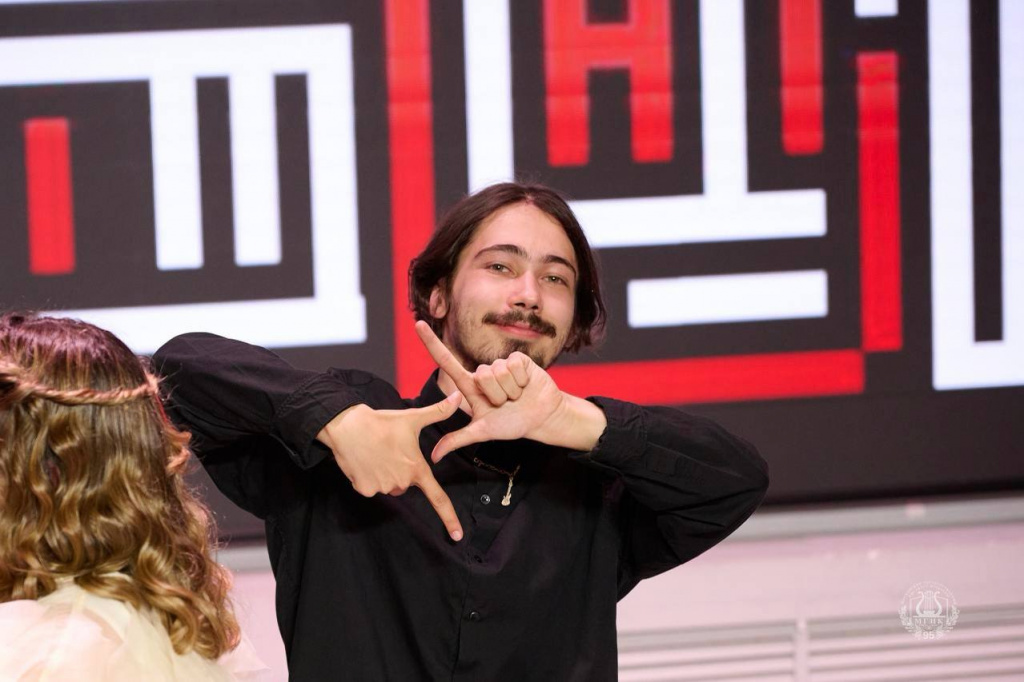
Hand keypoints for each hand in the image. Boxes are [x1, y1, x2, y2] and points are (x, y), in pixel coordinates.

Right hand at [317, 391, 463, 540]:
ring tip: (376, 453)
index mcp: (416, 468)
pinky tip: (364, 461)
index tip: (457, 536)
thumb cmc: (382, 422)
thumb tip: (457, 397)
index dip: (449, 518)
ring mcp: (382, 487)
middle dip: (400, 471)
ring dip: (384, 473)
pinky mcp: (365, 489)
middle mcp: (401, 482)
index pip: (438, 498)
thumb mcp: (412, 417)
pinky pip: (371, 487)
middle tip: (390, 451)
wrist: (347, 425)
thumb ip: (438, 412)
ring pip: (388, 485)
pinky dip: (368, 477)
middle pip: (406, 484)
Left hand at [414, 321, 606, 460]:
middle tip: (505, 403)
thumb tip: (433, 457)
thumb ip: (457, 440)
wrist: (541, 418)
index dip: (432, 343)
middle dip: (497, 395)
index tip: (418, 324)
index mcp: (470, 386)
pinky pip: (514, 365)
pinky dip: (521, 380)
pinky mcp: (518, 359)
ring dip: (510, 389)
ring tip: (516, 396)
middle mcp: (483, 373)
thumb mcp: (482, 432)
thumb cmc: (511, 424)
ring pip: (498, 372)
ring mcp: (500, 364)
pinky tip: (525, 385)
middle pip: (481, 376)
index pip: (446, 361)